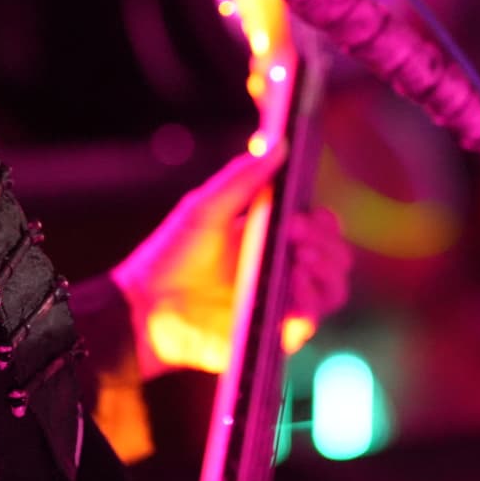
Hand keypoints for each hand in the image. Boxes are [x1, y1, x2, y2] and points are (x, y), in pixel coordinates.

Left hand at [111, 145, 350, 378]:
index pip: (321, 231)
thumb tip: (278, 144)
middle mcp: (283, 273)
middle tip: (300, 234)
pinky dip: (309, 304)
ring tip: (302, 260)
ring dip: (326, 273)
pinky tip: (292, 286)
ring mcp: (280, 305)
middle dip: (329, 245)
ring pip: (331, 292)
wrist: (143, 307)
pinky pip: (308, 324)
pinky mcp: (272, 336)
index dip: (326, 223)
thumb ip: (242, 179)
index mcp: (272, 241)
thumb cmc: (170, 256)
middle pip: (335, 261)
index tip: (312, 214)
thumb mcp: (205, 209)